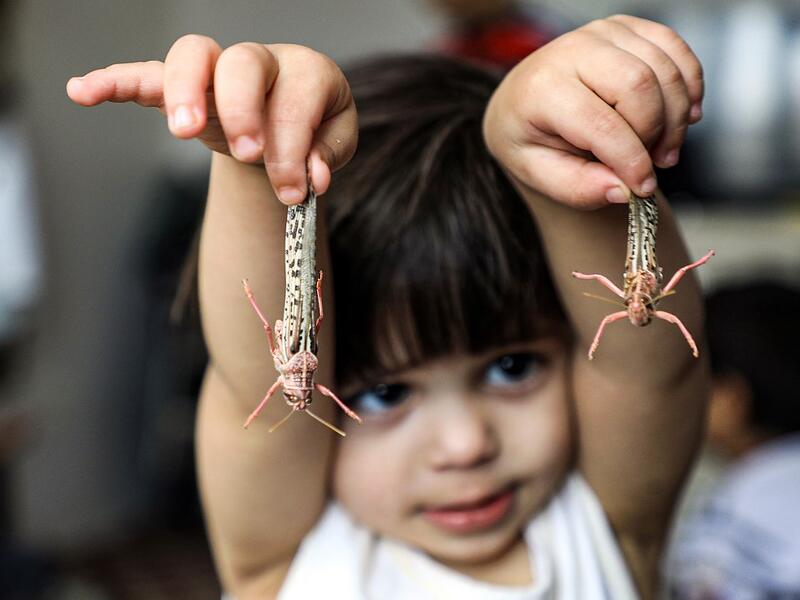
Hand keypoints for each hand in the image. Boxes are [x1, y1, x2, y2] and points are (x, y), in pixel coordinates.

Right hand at [66, 36, 356, 203]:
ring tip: (184, 132)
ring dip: (185, 91)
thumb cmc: (314, 131)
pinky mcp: (183, 87)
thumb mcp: (334, 145)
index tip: (293, 191)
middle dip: (243, 109)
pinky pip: (145, 74)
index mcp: (307, 73)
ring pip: (193, 55)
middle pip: (242, 62)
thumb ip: (326, 158)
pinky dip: (114, 80)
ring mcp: (218, 72)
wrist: (286, 124)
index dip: (293, 148)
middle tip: (248, 153)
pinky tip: (83, 92)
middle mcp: (261, 62)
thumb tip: (311, 179)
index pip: (296, 101)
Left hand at [483, 15, 703, 208]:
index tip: (642, 187)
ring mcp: (603, 33)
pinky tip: (681, 116)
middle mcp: (572, 50)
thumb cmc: (531, 137)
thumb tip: (623, 190)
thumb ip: (578, 188)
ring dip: (676, 116)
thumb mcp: (539, 173)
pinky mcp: (628, 27)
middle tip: (654, 163)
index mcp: (542, 89)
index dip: (631, 160)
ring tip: (662, 147)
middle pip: (640, 86)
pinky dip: (688, 86)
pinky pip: (676, 48)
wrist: (524, 103)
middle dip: (657, 133)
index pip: (602, 123)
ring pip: (664, 69)